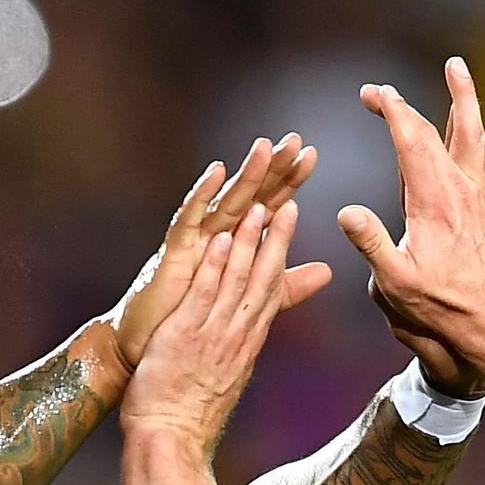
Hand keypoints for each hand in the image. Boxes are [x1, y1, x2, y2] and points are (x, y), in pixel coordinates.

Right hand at [107, 136, 332, 370]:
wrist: (158, 345)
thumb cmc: (197, 314)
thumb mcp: (253, 294)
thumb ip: (286, 282)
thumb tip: (327, 272)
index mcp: (239, 242)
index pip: (270, 204)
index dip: (290, 180)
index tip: (312, 155)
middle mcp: (219, 234)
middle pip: (252, 195)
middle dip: (272, 167)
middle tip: (294, 140)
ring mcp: (197, 241)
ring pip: (225, 202)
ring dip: (245, 175)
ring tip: (264, 148)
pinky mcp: (175, 252)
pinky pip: (189, 220)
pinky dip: (202, 196)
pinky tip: (217, 172)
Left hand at [121, 200, 298, 453]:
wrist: (172, 442)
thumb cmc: (191, 415)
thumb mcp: (224, 378)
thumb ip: (237, 352)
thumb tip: (246, 345)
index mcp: (245, 343)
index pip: (269, 293)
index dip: (280, 256)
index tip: (288, 227)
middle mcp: (236, 335)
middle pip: (263, 281)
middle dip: (275, 241)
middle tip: (288, 203)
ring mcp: (214, 334)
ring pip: (238, 282)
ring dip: (249, 243)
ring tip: (258, 208)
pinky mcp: (187, 336)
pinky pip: (205, 295)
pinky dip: (215, 266)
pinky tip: (221, 239)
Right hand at [340, 57, 484, 363]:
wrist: (482, 334)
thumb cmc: (434, 308)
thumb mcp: (391, 279)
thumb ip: (371, 241)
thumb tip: (347, 212)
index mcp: (434, 200)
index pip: (413, 141)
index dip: (394, 111)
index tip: (375, 93)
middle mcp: (467, 198)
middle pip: (465, 136)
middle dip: (458, 98)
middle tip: (456, 66)